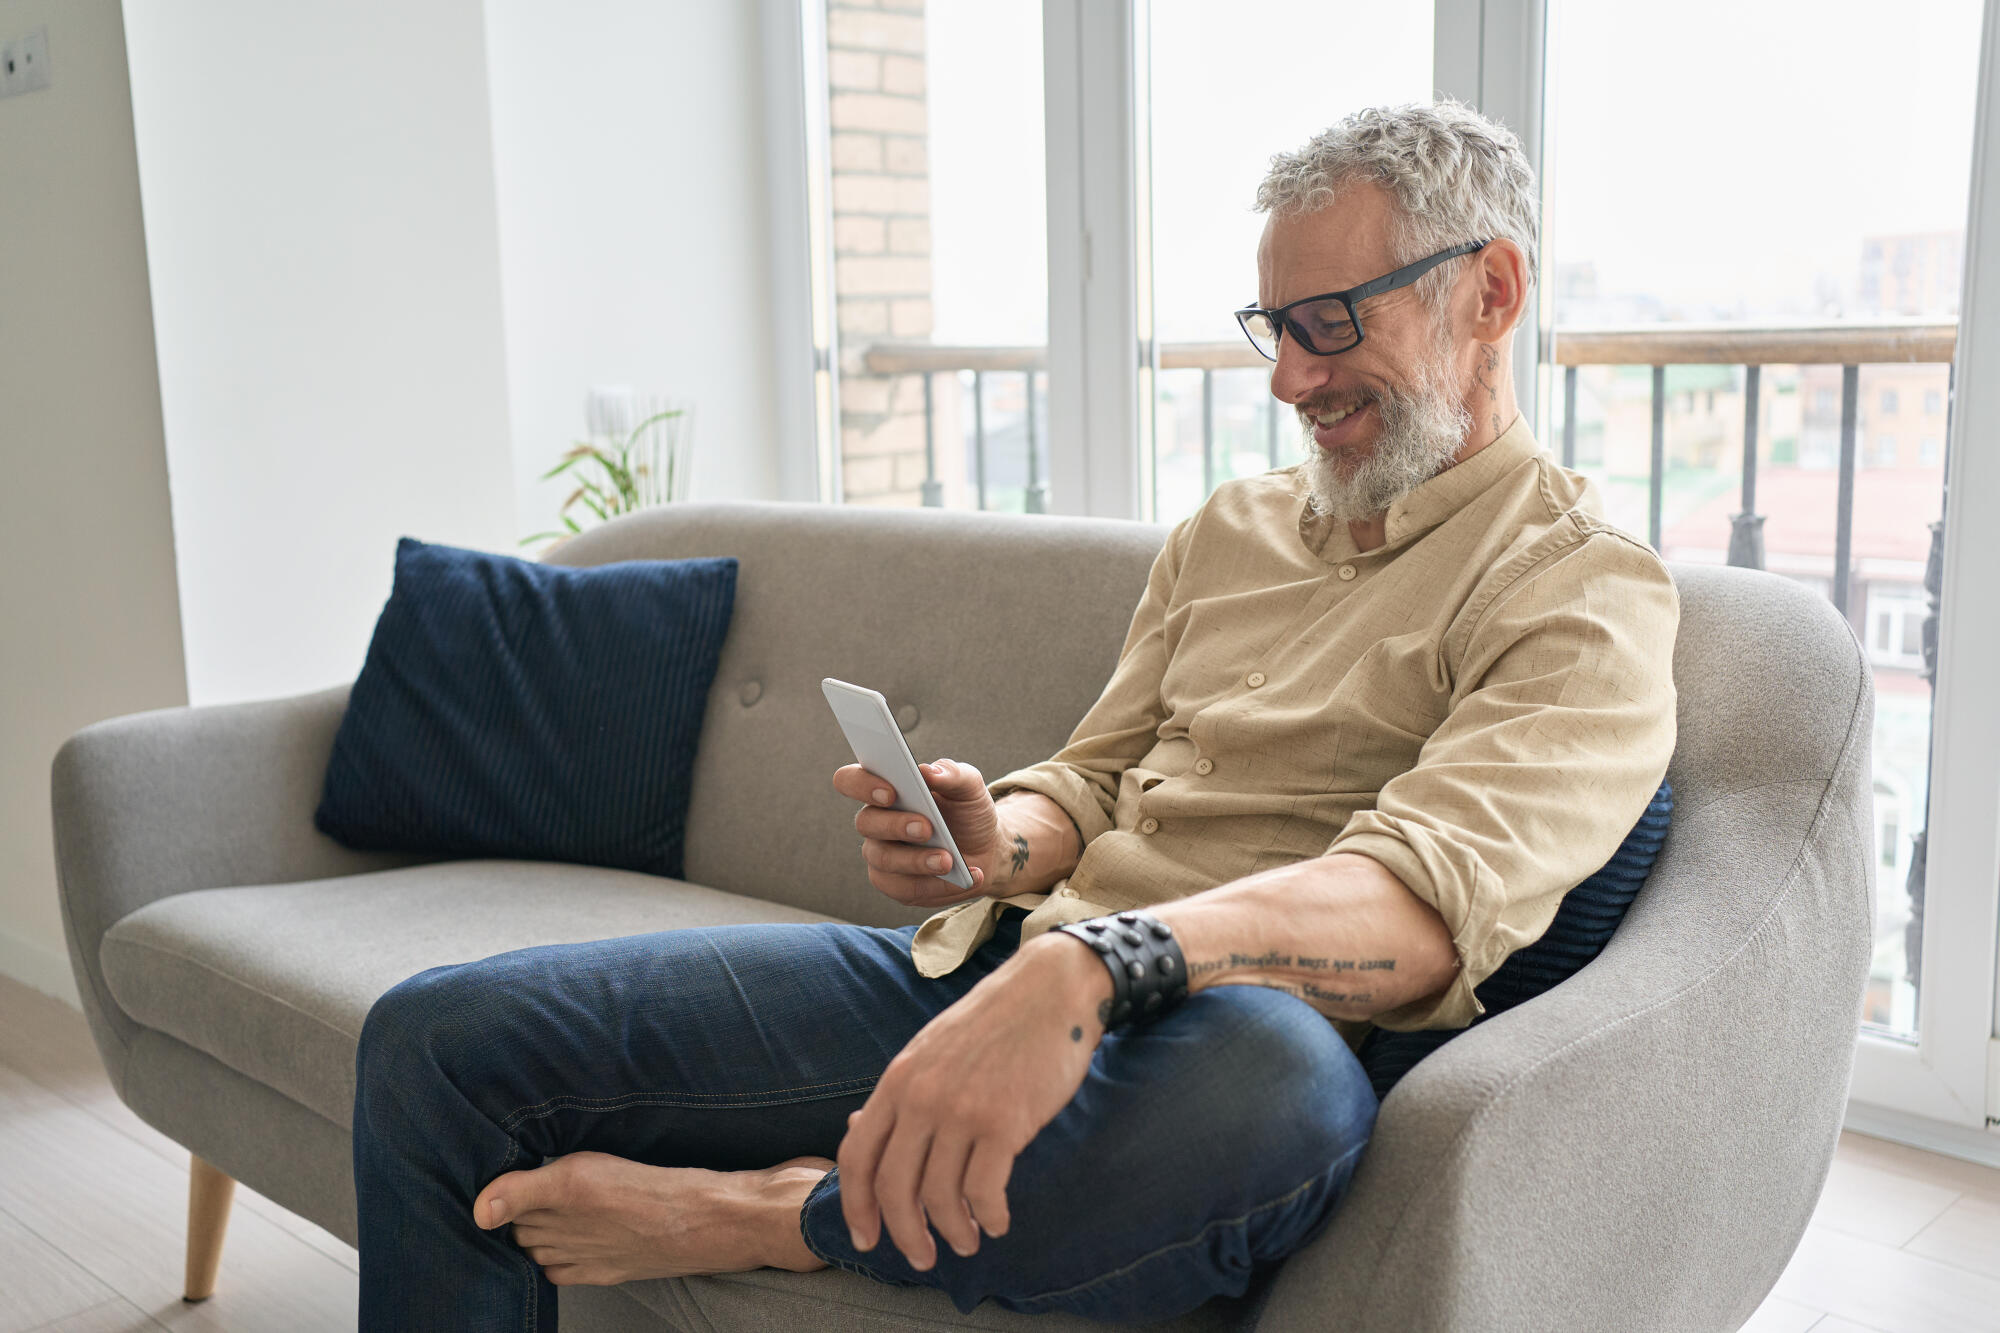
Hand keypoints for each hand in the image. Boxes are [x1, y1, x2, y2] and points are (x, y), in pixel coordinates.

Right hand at [832, 757, 1007, 907]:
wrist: (986, 850)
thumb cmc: (967, 812)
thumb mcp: (969, 787)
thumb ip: (952, 774)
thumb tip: (929, 771)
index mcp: (885, 787)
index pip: (850, 780)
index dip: (862, 785)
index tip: (891, 792)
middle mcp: (876, 820)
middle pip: (865, 822)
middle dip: (896, 825)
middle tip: (927, 828)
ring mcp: (881, 853)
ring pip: (883, 858)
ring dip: (917, 860)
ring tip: (949, 860)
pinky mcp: (894, 884)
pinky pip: (904, 888)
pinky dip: (936, 884)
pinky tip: (962, 878)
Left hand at [837, 935, 1111, 1267]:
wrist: (1049, 991)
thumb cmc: (992, 1023)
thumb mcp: (929, 1050)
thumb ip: (896, 1094)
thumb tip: (855, 1132)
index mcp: (898, 1081)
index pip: (857, 1156)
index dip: (856, 1206)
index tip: (867, 1238)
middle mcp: (922, 1098)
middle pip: (893, 1188)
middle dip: (905, 1234)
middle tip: (921, 1258)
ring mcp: (962, 1110)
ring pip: (940, 1197)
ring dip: (953, 1232)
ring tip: (968, 1240)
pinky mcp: (1005, 1122)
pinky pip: (984, 1191)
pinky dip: (989, 1217)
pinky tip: (997, 1222)